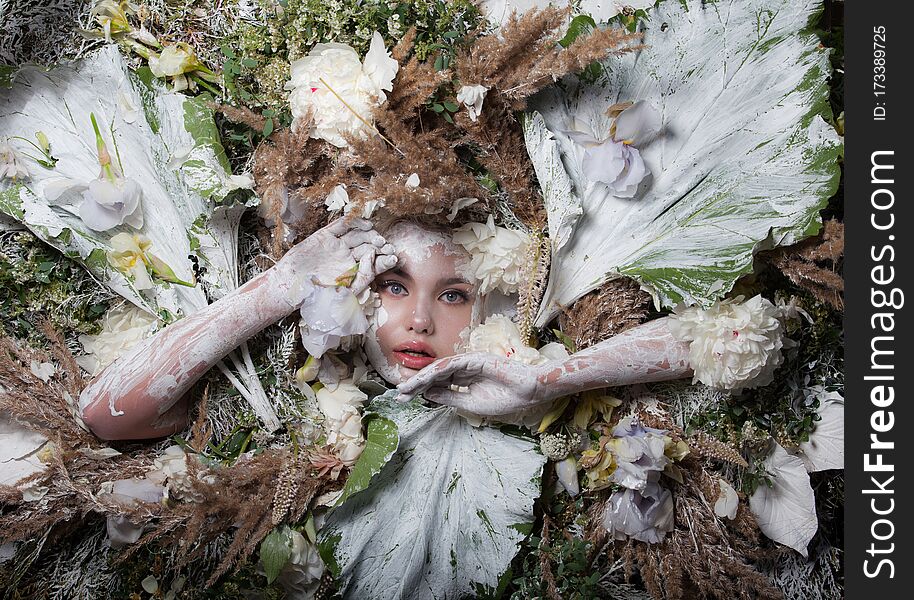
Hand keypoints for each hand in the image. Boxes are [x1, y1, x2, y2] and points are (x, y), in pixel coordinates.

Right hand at [278, 217, 396, 298]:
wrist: (290, 287)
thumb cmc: (315, 295)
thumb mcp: (343, 294)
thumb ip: (361, 281)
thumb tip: (375, 266)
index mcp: (354, 272)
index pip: (374, 263)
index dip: (384, 259)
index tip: (393, 257)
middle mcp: (347, 258)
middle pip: (369, 246)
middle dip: (379, 245)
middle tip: (385, 245)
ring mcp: (336, 246)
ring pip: (358, 235)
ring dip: (369, 234)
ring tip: (376, 236)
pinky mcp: (324, 237)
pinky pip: (341, 226)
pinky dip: (353, 221)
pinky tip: (365, 224)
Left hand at [396, 352, 551, 415]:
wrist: (528, 392)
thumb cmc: (505, 399)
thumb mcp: (470, 403)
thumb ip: (449, 397)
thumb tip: (426, 394)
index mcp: (464, 380)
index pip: (437, 384)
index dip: (420, 391)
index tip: (404, 399)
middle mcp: (463, 369)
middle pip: (434, 375)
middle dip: (416, 384)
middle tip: (398, 394)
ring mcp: (469, 362)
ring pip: (439, 369)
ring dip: (422, 378)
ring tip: (406, 388)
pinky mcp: (475, 359)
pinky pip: (452, 365)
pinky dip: (437, 371)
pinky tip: (424, 379)